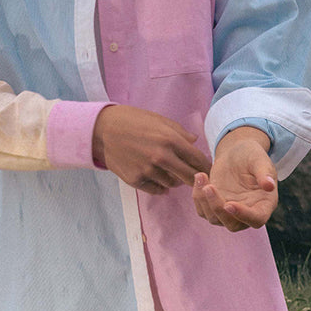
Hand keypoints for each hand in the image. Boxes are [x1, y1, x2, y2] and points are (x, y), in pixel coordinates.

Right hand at [93, 105, 211, 194]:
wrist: (102, 130)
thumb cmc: (133, 120)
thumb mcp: (159, 120)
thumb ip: (180, 132)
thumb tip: (195, 142)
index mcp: (170, 140)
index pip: (198, 160)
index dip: (207, 166)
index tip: (209, 169)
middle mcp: (161, 157)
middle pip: (190, 178)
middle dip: (196, 178)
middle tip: (196, 177)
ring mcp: (148, 170)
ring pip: (173, 184)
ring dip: (175, 180)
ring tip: (170, 171)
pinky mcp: (136, 180)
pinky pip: (157, 190)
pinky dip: (161, 186)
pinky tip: (158, 178)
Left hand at [193, 127, 277, 230]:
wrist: (236, 153)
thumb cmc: (252, 155)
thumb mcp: (260, 160)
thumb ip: (265, 173)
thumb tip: (269, 186)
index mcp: (264, 203)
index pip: (257, 219)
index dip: (244, 216)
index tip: (229, 204)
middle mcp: (248, 212)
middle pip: (233, 225)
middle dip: (218, 208)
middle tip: (209, 187)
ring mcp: (230, 213)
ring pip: (215, 219)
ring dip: (204, 201)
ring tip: (201, 176)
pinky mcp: (215, 207)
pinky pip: (203, 211)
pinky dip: (197, 197)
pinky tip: (200, 177)